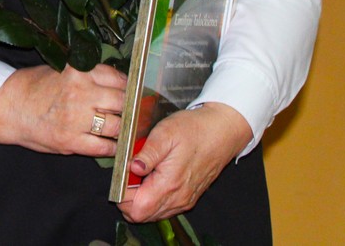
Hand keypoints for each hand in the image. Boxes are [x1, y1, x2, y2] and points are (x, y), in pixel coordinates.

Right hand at [0, 63, 125, 157]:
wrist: (7, 107)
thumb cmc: (35, 86)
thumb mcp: (62, 70)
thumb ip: (90, 75)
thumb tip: (122, 84)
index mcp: (78, 71)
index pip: (119, 79)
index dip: (130, 88)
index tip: (135, 94)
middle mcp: (80, 93)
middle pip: (123, 102)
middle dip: (130, 109)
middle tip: (136, 113)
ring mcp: (76, 118)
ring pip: (118, 125)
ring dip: (123, 129)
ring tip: (125, 129)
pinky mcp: (71, 141)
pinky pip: (105, 147)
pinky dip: (113, 147)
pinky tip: (111, 143)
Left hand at [117, 102, 252, 222]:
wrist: (223, 131)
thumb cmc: (195, 129)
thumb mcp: (165, 133)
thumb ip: (147, 154)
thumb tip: (131, 167)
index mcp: (169, 184)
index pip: (135, 209)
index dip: (122, 195)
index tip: (121, 176)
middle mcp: (178, 198)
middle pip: (141, 215)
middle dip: (128, 198)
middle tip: (129, 173)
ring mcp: (184, 200)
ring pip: (152, 213)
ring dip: (140, 197)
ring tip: (141, 172)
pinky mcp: (188, 197)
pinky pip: (164, 207)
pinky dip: (152, 197)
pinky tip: (153, 176)